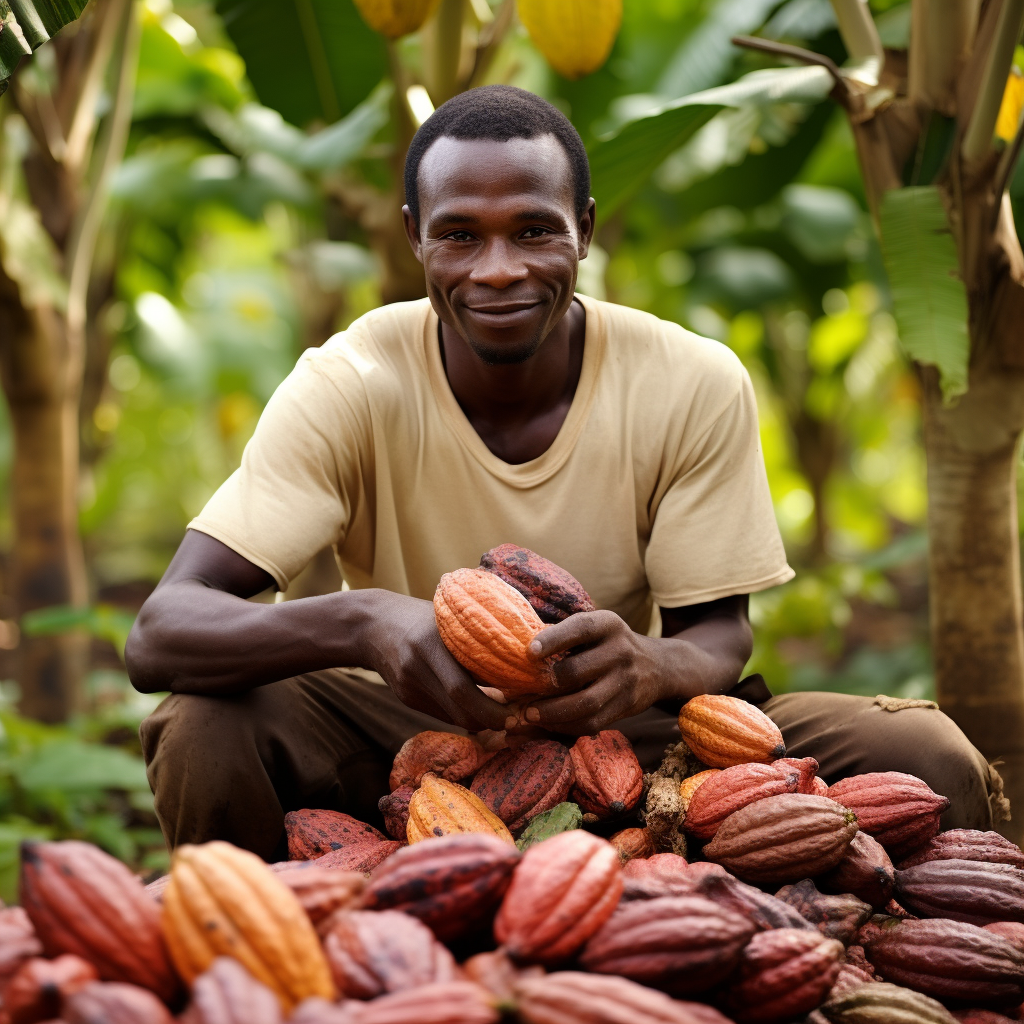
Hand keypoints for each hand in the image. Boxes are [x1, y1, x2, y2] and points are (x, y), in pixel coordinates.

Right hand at [361, 591, 509, 731]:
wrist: (371, 624)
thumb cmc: (421, 615)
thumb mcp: (446, 620)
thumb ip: (474, 641)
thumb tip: (518, 665)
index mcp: (430, 644)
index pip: (462, 689)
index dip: (492, 707)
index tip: (516, 708)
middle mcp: (417, 668)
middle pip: (459, 712)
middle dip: (491, 721)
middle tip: (513, 718)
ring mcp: (409, 687)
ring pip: (452, 718)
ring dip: (479, 720)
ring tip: (501, 710)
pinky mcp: (406, 698)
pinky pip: (441, 714)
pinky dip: (462, 712)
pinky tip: (475, 703)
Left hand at [521, 610, 668, 734]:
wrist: (657, 666)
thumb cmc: (610, 645)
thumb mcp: (597, 629)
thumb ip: (568, 636)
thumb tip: (520, 653)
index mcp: (608, 625)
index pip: (580, 628)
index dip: (554, 639)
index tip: (529, 652)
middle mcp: (620, 651)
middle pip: (578, 671)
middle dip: (547, 685)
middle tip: (522, 693)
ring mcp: (626, 681)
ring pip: (585, 703)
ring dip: (553, 713)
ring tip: (529, 714)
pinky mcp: (627, 706)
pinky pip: (593, 722)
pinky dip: (567, 726)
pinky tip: (550, 723)